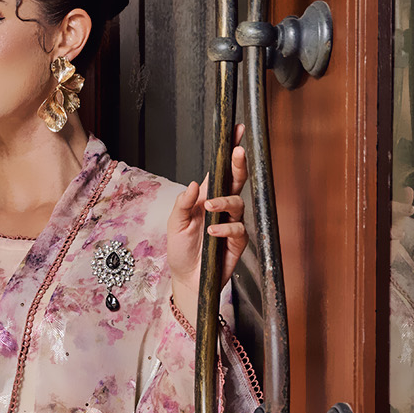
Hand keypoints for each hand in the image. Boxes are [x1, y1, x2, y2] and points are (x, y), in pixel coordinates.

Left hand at [167, 124, 248, 324]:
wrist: (187, 280)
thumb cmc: (181, 250)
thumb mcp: (174, 224)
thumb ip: (183, 203)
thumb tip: (194, 184)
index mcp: (207, 198)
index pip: (220, 171)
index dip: (229, 152)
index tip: (236, 132)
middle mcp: (222, 208)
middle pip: (236, 180)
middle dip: (238, 164)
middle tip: (237, 152)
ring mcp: (231, 223)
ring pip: (238, 203)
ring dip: (224, 202)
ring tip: (210, 209)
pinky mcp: (237, 242)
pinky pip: (237, 229)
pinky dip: (225, 229)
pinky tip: (213, 232)